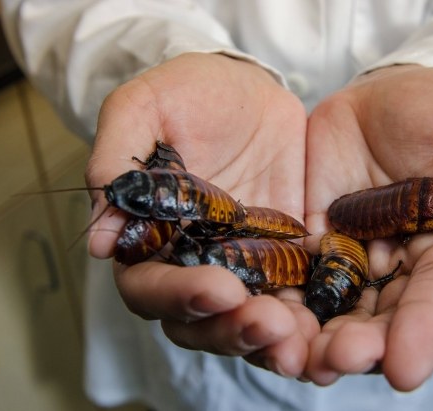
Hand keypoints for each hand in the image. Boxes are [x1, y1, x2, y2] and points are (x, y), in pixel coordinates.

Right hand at [85, 53, 319, 376]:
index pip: (149, 287)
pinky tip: (331, 326)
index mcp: (153, 237)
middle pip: (202, 321)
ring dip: (272, 338)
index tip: (219, 288)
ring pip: (249, 322)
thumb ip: (117, 159)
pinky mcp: (288, 258)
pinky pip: (298, 299)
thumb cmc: (191, 93)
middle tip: (268, 322)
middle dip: (232, 329)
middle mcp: (196, 262)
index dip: (178, 296)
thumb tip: (101, 240)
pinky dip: (311, 319)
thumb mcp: (146, 107)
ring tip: (300, 336)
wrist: (250, 89)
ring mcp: (246, 265)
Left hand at [302, 65, 432, 388]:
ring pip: (331, 305)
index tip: (405, 369)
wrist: (384, 94)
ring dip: (315, 334)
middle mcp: (396, 265)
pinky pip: (291, 272)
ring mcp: (348, 254)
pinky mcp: (308, 238)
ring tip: (298, 356)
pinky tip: (262, 316)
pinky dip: (278, 297)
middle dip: (361, 343)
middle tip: (340, 359)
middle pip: (378, 315)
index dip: (422, 331)